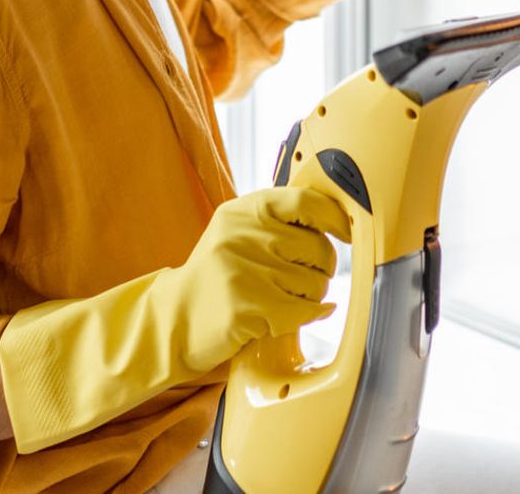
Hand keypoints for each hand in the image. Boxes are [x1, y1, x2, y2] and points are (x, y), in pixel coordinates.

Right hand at [0, 186, 350, 454]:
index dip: (335, 217)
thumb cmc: (216, 275)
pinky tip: (288, 318)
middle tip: (303, 281)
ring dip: (309, 299)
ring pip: (314, 285)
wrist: (172, 318)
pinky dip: (305, 318)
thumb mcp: (239, 232)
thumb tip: (337, 219)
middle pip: (319, 249)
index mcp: (245, 208)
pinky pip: (301, 312)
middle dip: (320, 270)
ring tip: (284, 301)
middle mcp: (243, 232)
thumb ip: (278, 221)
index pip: (306, 201)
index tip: (348, 233)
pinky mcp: (244, 305)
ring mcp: (242, 268)